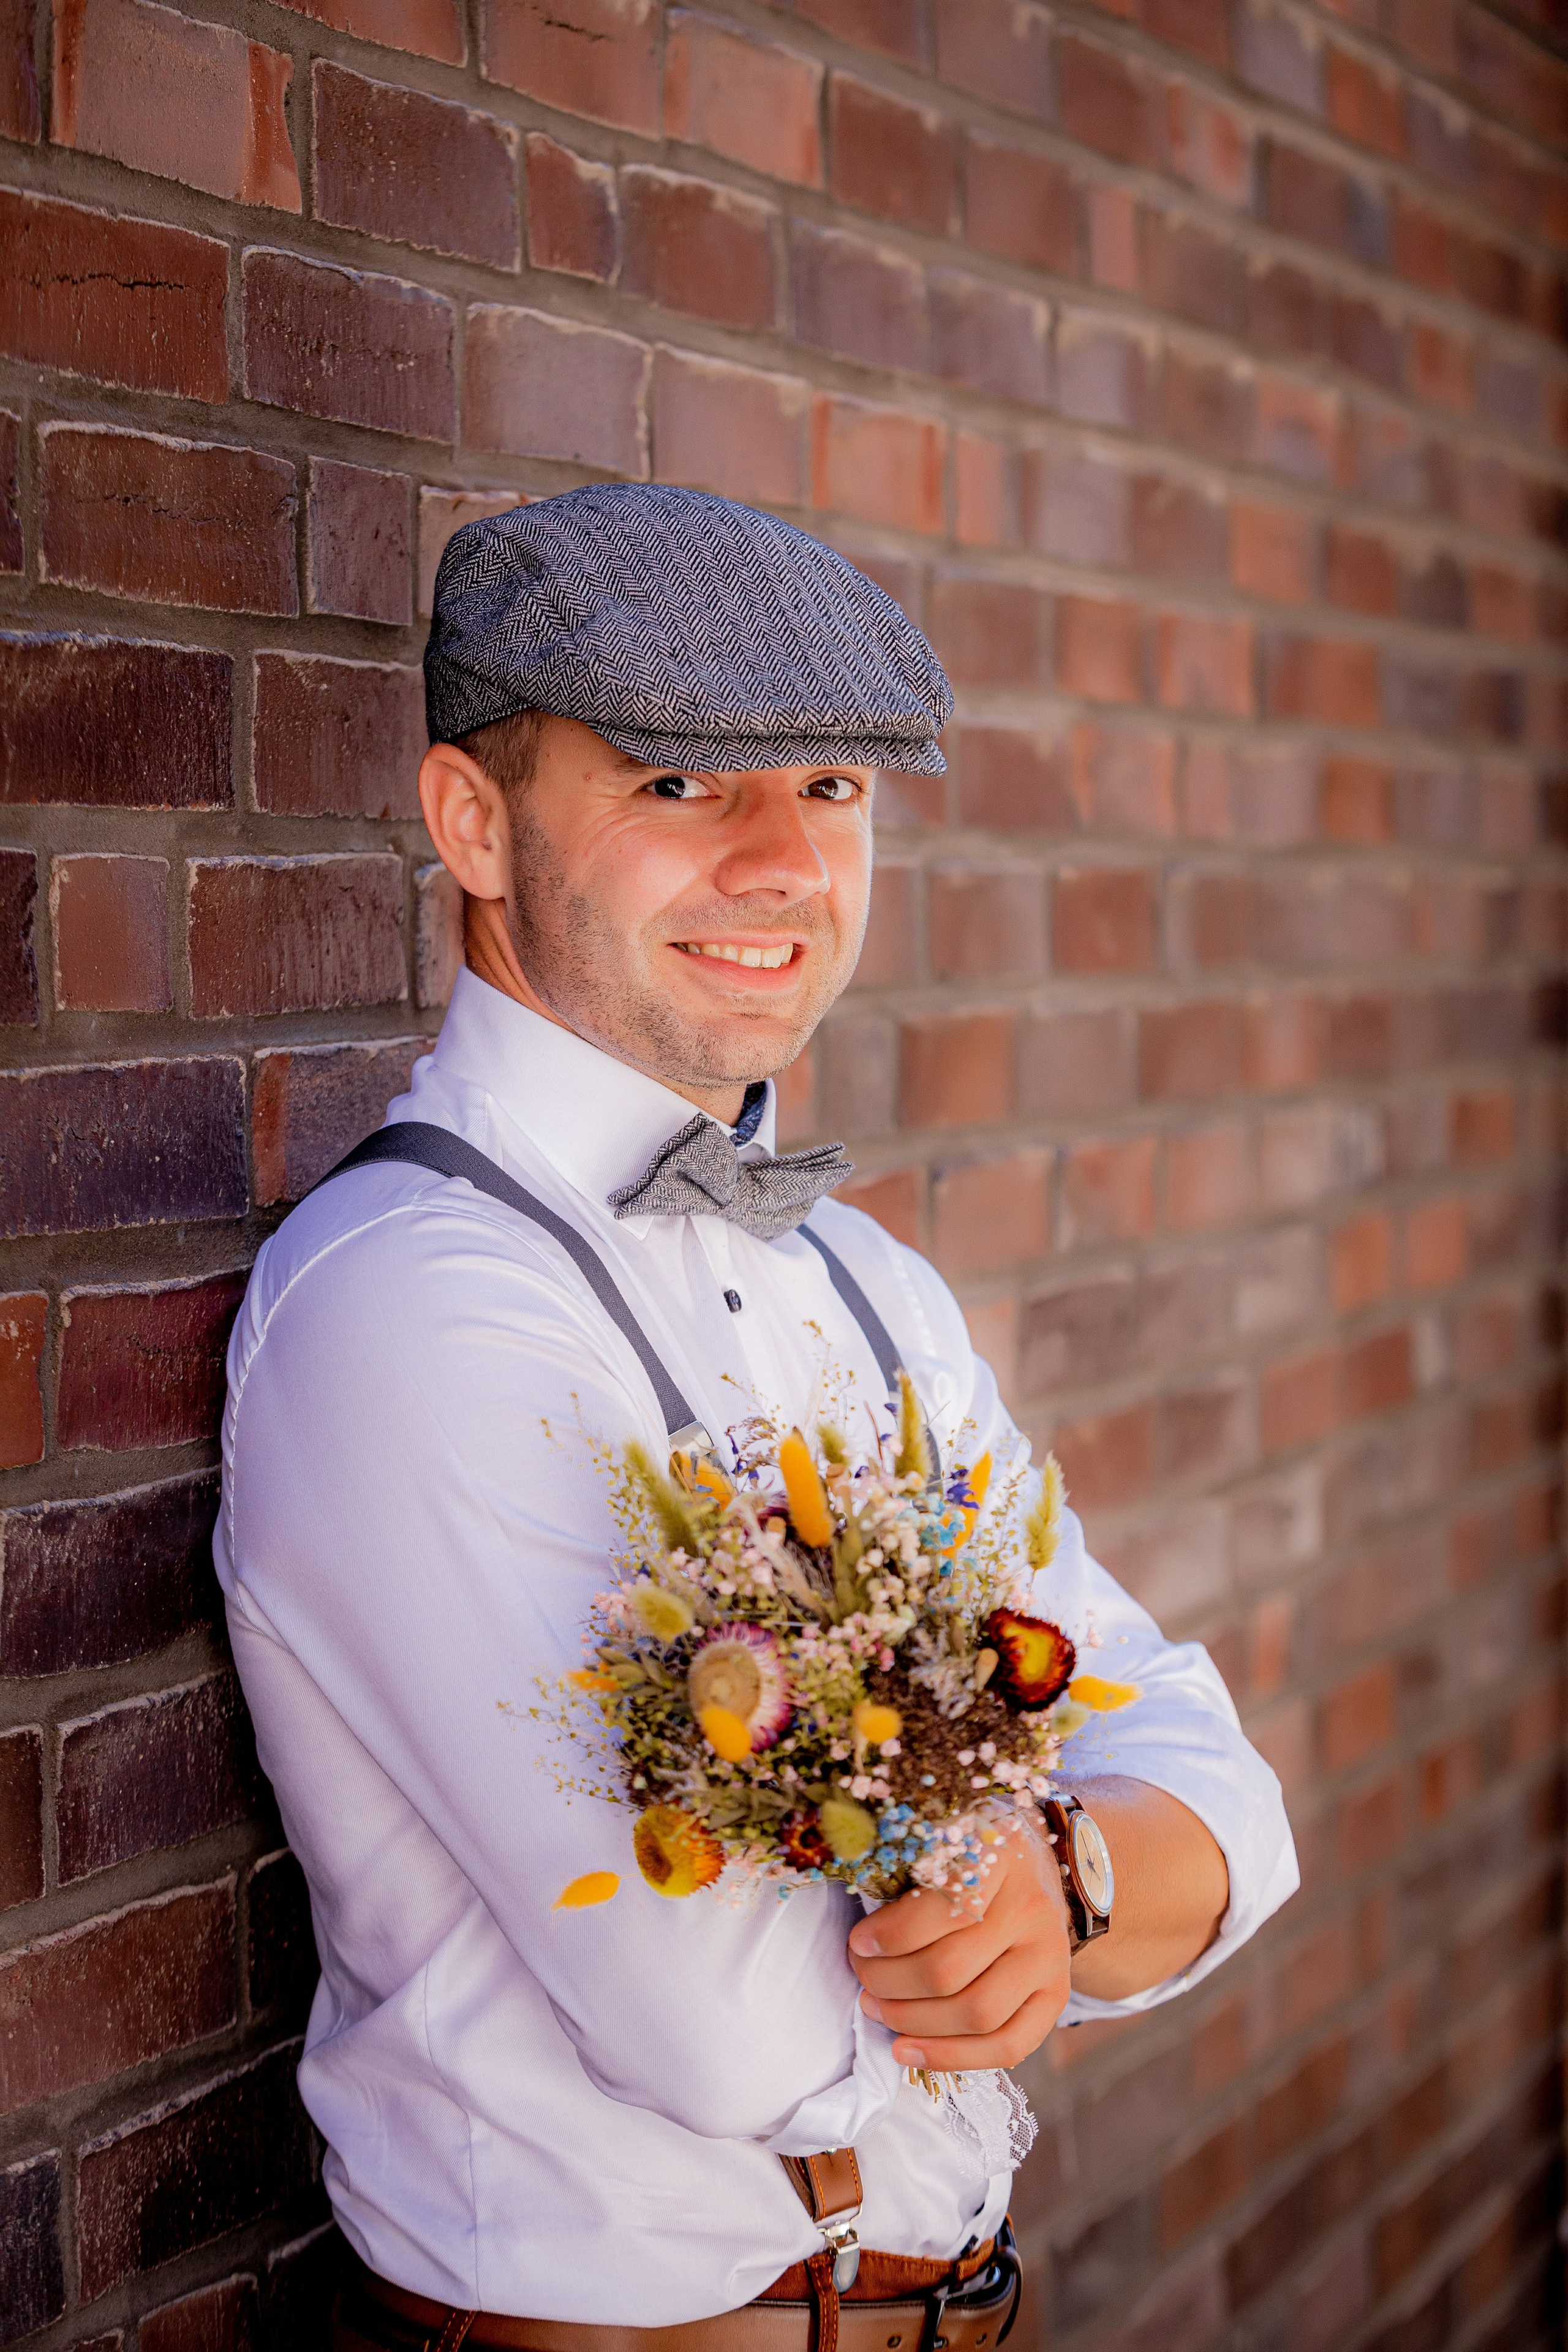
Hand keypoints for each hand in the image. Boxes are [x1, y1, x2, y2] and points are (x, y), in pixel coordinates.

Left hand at [846, 1815, 1072, 2071]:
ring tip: (875, 2008)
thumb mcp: (944, 1847)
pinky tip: (906, 2050)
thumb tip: (863, 1941)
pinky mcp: (1056, 1998)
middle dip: (889, 1982)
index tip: (859, 1942)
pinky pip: (1008, 2046)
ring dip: (911, 2020)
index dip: (892, 1935)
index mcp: (1002, 1859)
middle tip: (861, 1974)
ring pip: (976, 2013)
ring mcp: (1050, 1958)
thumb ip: (911, 1880)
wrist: (1034, 1873)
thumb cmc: (971, 1861)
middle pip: (950, 1969)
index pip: (944, 1909)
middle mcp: (1032, 1910)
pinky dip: (950, 2057)